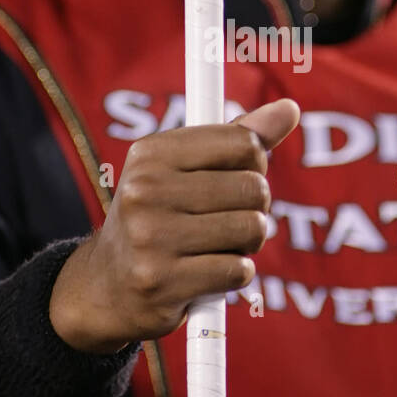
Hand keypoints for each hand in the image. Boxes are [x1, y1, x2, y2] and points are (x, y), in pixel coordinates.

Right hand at [48, 98, 299, 353]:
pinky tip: (209, 273)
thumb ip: (238, 140)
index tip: (238, 178)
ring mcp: (151, 237)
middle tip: (228, 220)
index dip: (255, 164)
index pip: (243, 142)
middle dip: (255, 208)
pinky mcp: (163, 282)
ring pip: (252, 229)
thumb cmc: (158, 219)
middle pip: (253, 188)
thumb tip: (289, 109)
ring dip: (248, 244)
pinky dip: (236, 274)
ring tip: (218, 247)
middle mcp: (145, 190)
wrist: (107, 288)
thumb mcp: (184, 171)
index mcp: (151, 153)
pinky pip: (239, 270)